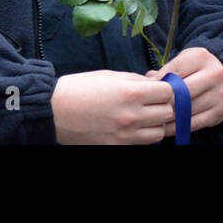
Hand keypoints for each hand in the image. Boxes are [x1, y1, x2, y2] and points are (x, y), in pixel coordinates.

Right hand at [50, 70, 173, 144]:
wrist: (54, 111)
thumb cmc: (78, 89)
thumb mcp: (108, 75)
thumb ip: (134, 79)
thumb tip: (153, 82)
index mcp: (130, 92)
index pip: (168, 92)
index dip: (165, 88)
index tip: (158, 87)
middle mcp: (132, 115)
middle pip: (168, 112)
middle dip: (163, 104)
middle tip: (152, 101)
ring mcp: (127, 134)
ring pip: (161, 132)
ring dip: (157, 122)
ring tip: (145, 116)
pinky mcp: (119, 146)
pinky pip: (145, 143)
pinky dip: (145, 135)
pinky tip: (135, 126)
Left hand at [149, 46, 222, 134]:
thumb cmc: (196, 68)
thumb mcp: (183, 61)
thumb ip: (166, 70)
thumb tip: (148, 80)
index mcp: (201, 57)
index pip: (174, 70)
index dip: (159, 81)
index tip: (147, 89)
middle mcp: (214, 75)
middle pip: (182, 91)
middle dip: (164, 100)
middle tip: (150, 106)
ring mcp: (219, 94)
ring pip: (187, 109)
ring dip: (168, 116)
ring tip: (154, 118)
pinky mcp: (219, 112)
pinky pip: (194, 123)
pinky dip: (178, 127)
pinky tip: (166, 127)